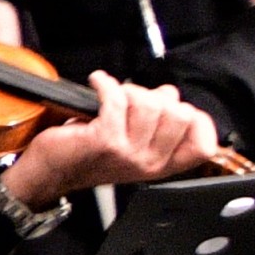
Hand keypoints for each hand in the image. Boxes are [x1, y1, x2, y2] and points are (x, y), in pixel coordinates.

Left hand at [3, 72, 223, 205]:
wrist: (51, 172)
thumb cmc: (89, 154)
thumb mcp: (133, 144)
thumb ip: (157, 123)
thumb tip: (169, 94)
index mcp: (163, 165)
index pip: (204, 146)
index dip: (198, 121)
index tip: (178, 108)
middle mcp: (150, 162)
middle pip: (180, 115)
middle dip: (158, 98)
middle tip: (135, 100)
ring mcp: (129, 153)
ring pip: (150, 104)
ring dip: (130, 91)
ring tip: (115, 95)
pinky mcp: (106, 141)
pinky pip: (118, 99)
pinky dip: (106, 84)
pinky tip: (98, 82)